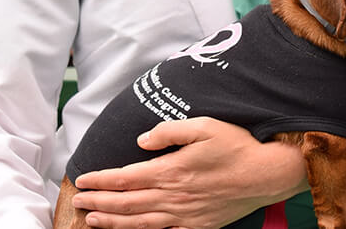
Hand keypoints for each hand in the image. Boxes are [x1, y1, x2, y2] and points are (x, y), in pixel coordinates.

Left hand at [70, 117, 307, 227]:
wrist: (267, 174)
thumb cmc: (237, 147)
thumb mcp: (204, 126)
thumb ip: (169, 131)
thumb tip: (141, 140)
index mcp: (172, 170)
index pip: (125, 178)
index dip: (101, 180)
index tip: (83, 180)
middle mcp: (174, 196)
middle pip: (126, 203)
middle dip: (99, 203)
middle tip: (78, 202)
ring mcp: (184, 215)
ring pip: (139, 223)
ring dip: (112, 222)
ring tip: (92, 220)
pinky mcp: (197, 226)